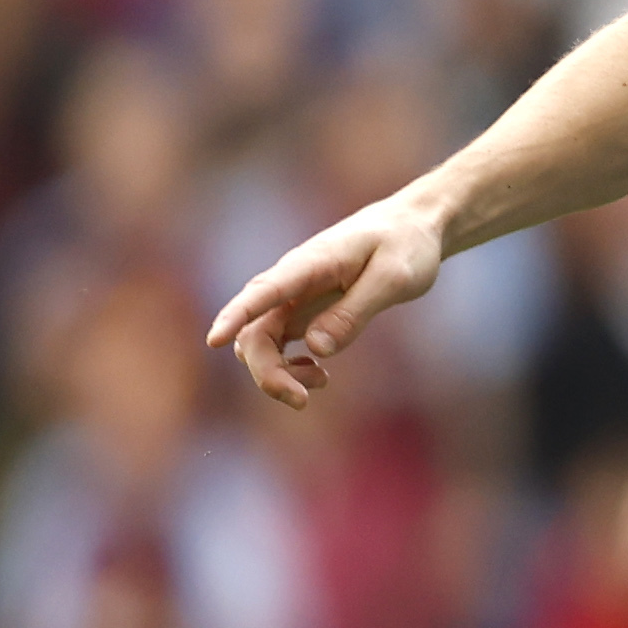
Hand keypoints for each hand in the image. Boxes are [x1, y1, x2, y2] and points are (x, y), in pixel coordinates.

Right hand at [208, 195, 447, 408]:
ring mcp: (293, 298)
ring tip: (320, 382)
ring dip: (277, 372)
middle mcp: (291, 282)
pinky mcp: (304, 311)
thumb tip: (316, 348)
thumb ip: (355, 311)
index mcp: (310, 264)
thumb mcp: (393, 278)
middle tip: (300, 400)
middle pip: (254, 330)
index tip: (214, 340)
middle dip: (267, 371)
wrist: (412, 227)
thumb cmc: (406, 246)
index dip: (235, 316)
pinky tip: (317, 373)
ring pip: (260, 341)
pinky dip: (289, 366)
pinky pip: (278, 343)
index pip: (262, 291)